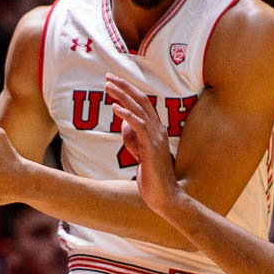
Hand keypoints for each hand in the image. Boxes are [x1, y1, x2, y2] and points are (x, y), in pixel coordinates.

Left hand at [104, 73, 184, 218]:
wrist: (165, 197)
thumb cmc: (152, 177)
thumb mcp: (139, 153)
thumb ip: (133, 138)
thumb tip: (124, 125)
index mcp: (157, 130)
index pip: (143, 104)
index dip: (129, 91)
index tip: (114, 83)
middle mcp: (159, 130)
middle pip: (141, 101)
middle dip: (124, 87)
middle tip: (108, 77)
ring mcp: (156, 137)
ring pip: (139, 110)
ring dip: (123, 96)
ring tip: (108, 87)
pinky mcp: (152, 147)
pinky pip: (139, 126)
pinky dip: (127, 115)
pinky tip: (115, 108)